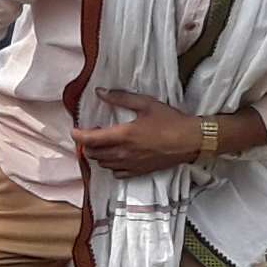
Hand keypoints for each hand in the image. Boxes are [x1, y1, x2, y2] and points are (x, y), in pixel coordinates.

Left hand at [70, 89, 203, 178]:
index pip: (90, 140)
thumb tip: (99, 92)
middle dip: (88, 144)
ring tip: (105, 143)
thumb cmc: (170, 121)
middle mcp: (123, 153)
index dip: (78, 136)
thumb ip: (120, 98)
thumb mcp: (145, 104)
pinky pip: (116, 173)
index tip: (74, 130)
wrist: (192, 141)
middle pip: (93, 153)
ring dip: (98, 154)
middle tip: (93, 133)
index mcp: (123, 135)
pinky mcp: (139, 172)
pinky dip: (111, 166)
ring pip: (103, 164)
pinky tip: (117, 157)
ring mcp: (130, 165)